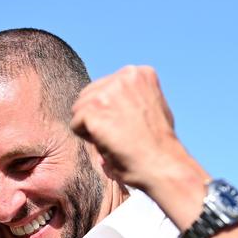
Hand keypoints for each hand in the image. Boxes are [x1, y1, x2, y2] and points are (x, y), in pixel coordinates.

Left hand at [70, 65, 191, 190]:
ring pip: (78, 110)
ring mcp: (107, 92)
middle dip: (97, 117)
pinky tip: (108, 143)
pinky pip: (75, 125)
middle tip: (120, 134)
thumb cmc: (159, 146)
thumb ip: (134, 97)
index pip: (104, 87)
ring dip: (91, 128)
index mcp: (138, 73)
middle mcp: (123, 76)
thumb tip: (114, 102)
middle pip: (87, 95)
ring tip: (116, 138)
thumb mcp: (153, 107)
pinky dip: (87, 139)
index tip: (130, 125)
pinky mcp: (94, 109)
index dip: (110, 111)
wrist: (161, 165)